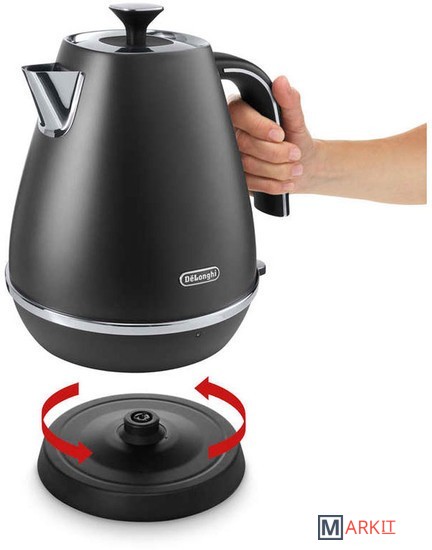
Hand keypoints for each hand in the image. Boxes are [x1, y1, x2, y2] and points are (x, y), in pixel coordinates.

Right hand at [228, 76, 318, 194]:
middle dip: (274, 152)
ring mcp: (233, 156)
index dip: (259, 126)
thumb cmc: (296, 138)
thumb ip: (289, 101)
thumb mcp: (296, 118)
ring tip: (295, 169)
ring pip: (247, 165)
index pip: (239, 115)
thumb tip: (282, 82)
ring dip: (276, 170)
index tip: (280, 135)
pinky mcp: (238, 176)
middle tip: (295, 154)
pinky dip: (271, 184)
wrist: (303, 165)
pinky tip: (285, 181)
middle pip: (243, 143)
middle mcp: (233, 133)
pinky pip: (249, 183)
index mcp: (243, 112)